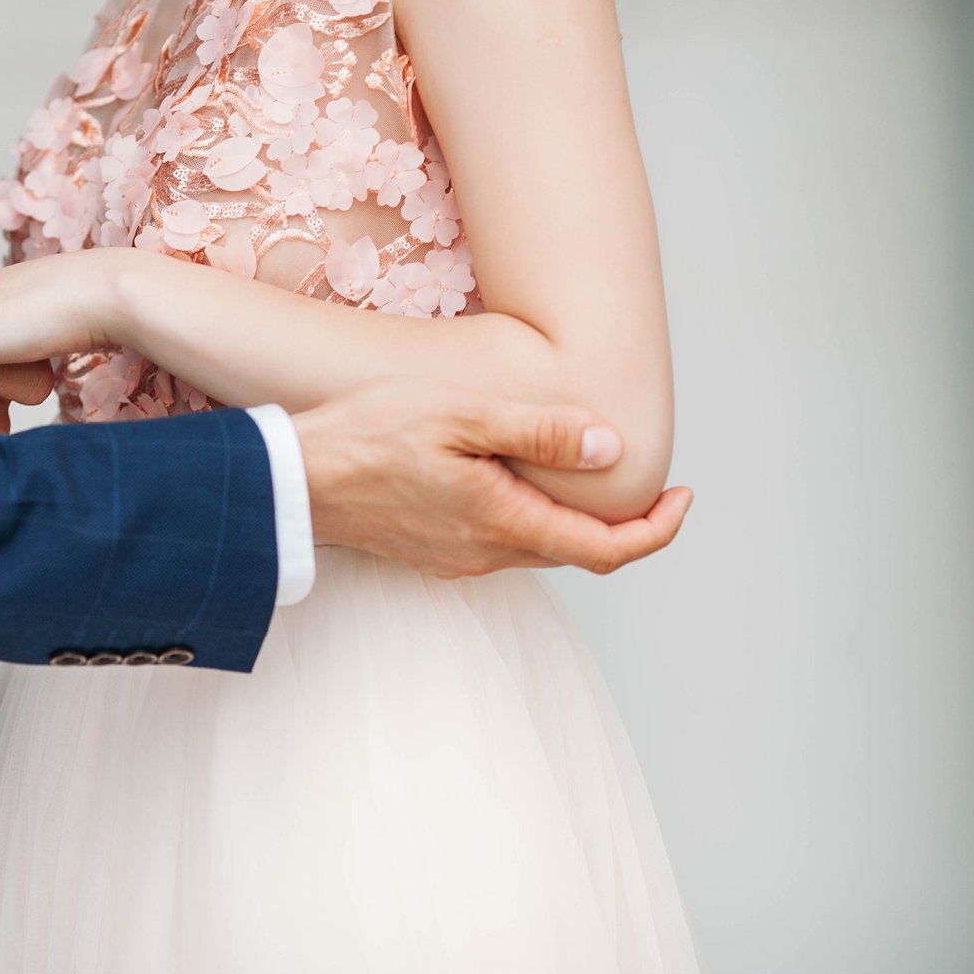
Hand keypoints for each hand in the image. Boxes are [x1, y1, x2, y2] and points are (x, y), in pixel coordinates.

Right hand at [294, 379, 692, 575]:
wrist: (290, 481)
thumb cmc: (368, 436)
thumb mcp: (461, 415)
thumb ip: (538, 431)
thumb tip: (610, 445)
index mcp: (504, 522)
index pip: (607, 550)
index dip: (657, 531)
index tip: (682, 497)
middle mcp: (485, 553)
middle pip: (577, 551)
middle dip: (621, 521)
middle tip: (646, 477)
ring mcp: (456, 558)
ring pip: (537, 545)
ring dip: (572, 518)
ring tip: (583, 466)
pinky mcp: (431, 551)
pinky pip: (499, 540)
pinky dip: (530, 516)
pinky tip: (516, 476)